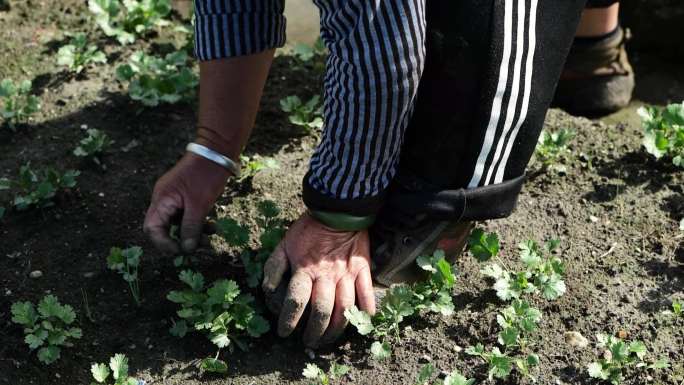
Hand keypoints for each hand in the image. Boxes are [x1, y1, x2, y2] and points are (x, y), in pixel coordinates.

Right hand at [143, 152, 230, 253]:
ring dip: (194, 233)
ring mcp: (175, 198)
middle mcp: (164, 199)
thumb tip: (185, 250)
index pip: (151, 229)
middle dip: (182, 240)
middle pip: (165, 228)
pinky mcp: (186, 197)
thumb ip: (191, 228)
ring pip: (179, 223)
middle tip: (202, 245)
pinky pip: (187, 215)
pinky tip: (213, 226)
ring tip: (211, 236)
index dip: (163, 244)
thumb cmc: (206, 175)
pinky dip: (198, 223)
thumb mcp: (199, 205)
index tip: (180, 251)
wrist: (217, 151)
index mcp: (162, 200)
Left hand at [262, 213, 375, 347]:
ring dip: (337, 328)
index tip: (284, 332)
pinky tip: (364, 321)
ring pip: (344, 308)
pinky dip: (367, 309)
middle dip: (315, 331)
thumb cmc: (309, 229)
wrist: (337, 210)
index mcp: (305, 269)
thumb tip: (268, 289)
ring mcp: (347, 273)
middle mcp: (326, 275)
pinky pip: (367, 293)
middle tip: (310, 342)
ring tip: (330, 338)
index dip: (289, 320)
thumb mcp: (285, 244)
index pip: (295, 301)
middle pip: (322, 311)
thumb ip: (275, 267)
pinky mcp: (362, 269)